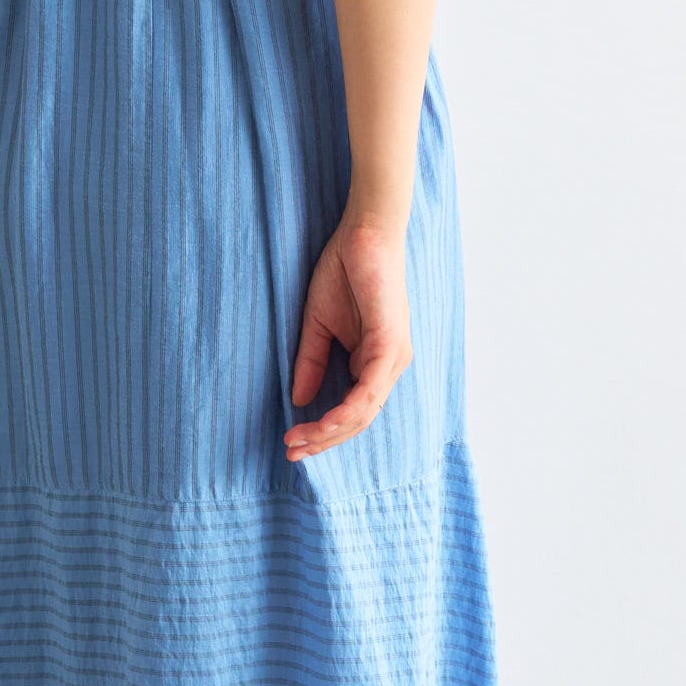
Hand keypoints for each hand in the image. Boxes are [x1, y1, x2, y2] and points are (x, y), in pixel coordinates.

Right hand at [284, 212, 411, 458]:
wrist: (363, 234)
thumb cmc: (344, 272)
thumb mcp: (318, 324)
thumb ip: (311, 361)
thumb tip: (300, 399)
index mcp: (375, 361)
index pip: (352, 410)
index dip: (322, 430)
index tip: (292, 441)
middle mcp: (389, 365)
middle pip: (359, 420)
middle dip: (323, 440)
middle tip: (292, 451)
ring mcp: (393, 358)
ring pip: (364, 412)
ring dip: (329, 431)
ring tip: (299, 440)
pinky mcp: (390, 345)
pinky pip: (369, 392)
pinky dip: (344, 411)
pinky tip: (321, 421)